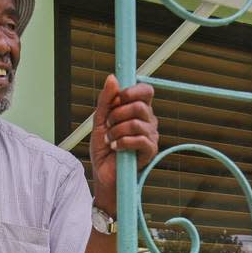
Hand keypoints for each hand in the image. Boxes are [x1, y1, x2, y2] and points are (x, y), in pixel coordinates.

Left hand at [90, 75, 157, 213]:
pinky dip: (122, 142)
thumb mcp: (99, 121)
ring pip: (137, 122)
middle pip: (140, 105)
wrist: (103, 174)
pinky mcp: (150, 151)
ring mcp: (151, 136)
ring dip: (117, 131)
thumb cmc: (103, 149)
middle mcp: (149, 121)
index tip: (117, 99)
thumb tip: (112, 78)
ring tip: (110, 140)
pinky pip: (139, 139)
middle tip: (108, 125)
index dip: (131, 91)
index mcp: (139, 110)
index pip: (146, 91)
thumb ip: (106, 100)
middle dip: (117, 114)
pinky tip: (116, 148)